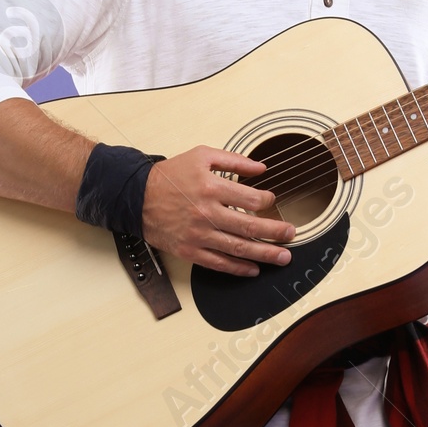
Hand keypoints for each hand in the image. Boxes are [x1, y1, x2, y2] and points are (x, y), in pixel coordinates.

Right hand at [142, 147, 296, 276]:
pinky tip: (253, 270)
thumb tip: (261, 167)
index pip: (251, 199)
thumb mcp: (201, 156)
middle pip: (250, 226)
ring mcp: (199, 234)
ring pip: (238, 248)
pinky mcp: (190, 250)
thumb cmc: (169, 176)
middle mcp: (207, 213)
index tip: (272, 201)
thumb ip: (234, 160)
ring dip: (264, 254)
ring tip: (282, 257)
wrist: (136, 196)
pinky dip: (238, 269)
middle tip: (291, 235)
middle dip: (275, 232)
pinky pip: (219, 263)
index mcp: (212, 188)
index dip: (267, 201)